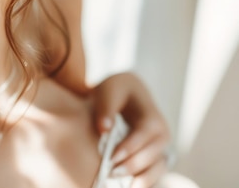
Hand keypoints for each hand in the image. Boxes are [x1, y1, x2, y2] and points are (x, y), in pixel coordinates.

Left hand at [91, 72, 171, 187]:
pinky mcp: (153, 158)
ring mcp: (160, 148)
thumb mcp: (109, 90)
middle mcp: (162, 135)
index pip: (144, 135)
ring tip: (120, 185)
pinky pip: (152, 173)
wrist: (127, 91)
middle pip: (153, 155)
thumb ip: (106, 107)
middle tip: (111, 174)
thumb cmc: (116, 89)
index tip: (111, 159)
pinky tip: (126, 187)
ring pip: (157, 169)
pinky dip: (142, 181)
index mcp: (153, 117)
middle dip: (133, 166)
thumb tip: (104, 129)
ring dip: (141, 179)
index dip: (130, 148)